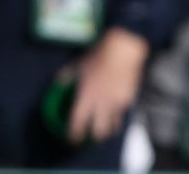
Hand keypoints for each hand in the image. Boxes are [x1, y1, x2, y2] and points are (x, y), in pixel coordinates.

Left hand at [66, 27, 149, 144]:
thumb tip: (59, 82)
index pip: (77, 123)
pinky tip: (116, 112)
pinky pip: (122, 113)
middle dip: (93, 137)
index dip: (73, 135)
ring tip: (105, 130)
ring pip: (113, 126)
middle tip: (90, 136)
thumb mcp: (78, 65)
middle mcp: (101, 104)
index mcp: (86, 97)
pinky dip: (118, 115)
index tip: (71, 138)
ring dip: (108, 130)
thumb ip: (67, 76)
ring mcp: (117, 103)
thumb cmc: (98, 56)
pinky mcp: (129, 98)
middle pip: (98, 131)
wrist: (123, 50)